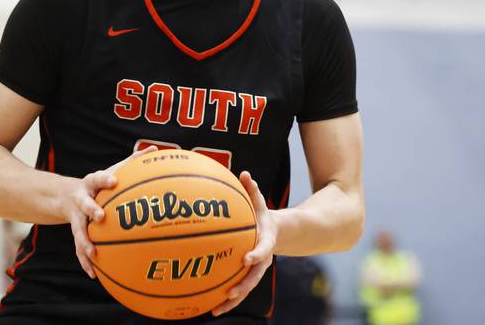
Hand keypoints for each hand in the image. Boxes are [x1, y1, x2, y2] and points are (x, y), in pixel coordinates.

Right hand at [65, 146, 156, 277]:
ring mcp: (76, 218)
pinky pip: (79, 248)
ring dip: (85, 242)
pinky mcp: (75, 232)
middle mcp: (81, 200)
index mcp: (91, 183)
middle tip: (100, 217)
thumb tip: (154, 148)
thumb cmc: (98, 183)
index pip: (97, 178)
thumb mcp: (112, 170)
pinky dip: (85, 261)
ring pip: (78, 231)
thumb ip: (132, 161)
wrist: (66, 196)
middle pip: (84, 205)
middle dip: (91, 210)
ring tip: (94, 255)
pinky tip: (94, 274)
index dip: (104, 180)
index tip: (113, 181)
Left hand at [211, 171, 276, 316]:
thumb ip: (253, 190)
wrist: (276, 232)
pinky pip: (236, 289)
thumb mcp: (260, 202)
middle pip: (254, 277)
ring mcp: (255, 270)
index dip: (256, 254)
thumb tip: (245, 173)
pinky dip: (225, 300)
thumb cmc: (261, 215)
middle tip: (230, 293)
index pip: (263, 249)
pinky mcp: (247, 276)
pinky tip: (208, 307)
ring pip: (245, 289)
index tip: (247, 259)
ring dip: (231, 301)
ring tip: (215, 310)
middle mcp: (262, 260)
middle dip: (243, 286)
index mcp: (266, 242)